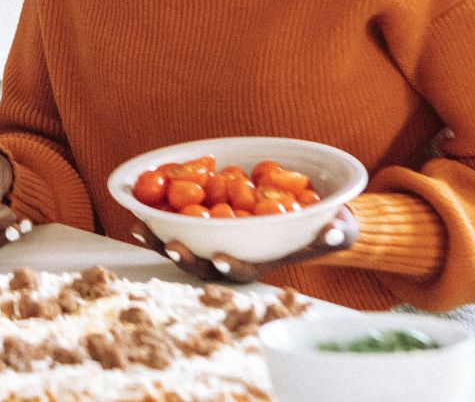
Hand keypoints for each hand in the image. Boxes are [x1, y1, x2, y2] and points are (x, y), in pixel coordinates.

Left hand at [129, 207, 359, 284]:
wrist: (308, 208)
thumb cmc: (325, 226)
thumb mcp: (338, 228)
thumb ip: (336, 232)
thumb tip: (333, 230)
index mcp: (261, 261)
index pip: (244, 270)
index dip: (232, 266)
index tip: (222, 258)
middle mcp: (234, 254)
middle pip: (204, 264)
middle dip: (186, 257)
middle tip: (171, 243)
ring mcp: (215, 240)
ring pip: (183, 245)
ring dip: (159, 239)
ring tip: (139, 228)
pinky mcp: (201, 220)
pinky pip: (175, 221)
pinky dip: (156, 215)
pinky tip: (136, 204)